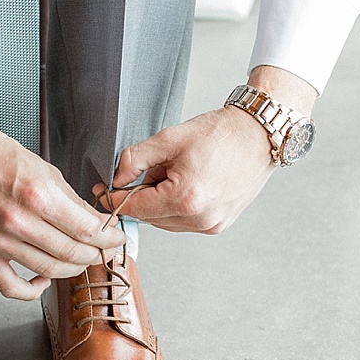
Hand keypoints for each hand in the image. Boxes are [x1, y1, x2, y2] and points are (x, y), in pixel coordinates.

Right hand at [0, 96, 125, 299]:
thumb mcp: (45, 170)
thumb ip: (72, 201)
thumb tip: (97, 223)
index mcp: (38, 195)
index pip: (87, 230)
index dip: (109, 238)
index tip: (115, 238)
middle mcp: (18, 221)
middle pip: (72, 254)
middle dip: (95, 254)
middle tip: (101, 249)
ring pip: (48, 271)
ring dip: (71, 268)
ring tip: (79, 259)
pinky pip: (11, 286)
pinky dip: (33, 290)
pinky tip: (44, 279)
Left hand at [95, 65, 314, 234]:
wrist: (258, 136)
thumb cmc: (219, 133)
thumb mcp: (169, 139)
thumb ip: (135, 159)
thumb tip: (115, 179)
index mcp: (185, 198)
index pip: (135, 207)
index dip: (114, 198)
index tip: (101, 191)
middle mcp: (200, 218)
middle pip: (150, 216)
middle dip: (143, 195)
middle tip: (154, 167)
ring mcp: (211, 225)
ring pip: (166, 221)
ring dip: (161, 202)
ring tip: (176, 173)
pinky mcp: (219, 225)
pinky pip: (184, 222)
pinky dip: (177, 206)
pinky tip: (189, 183)